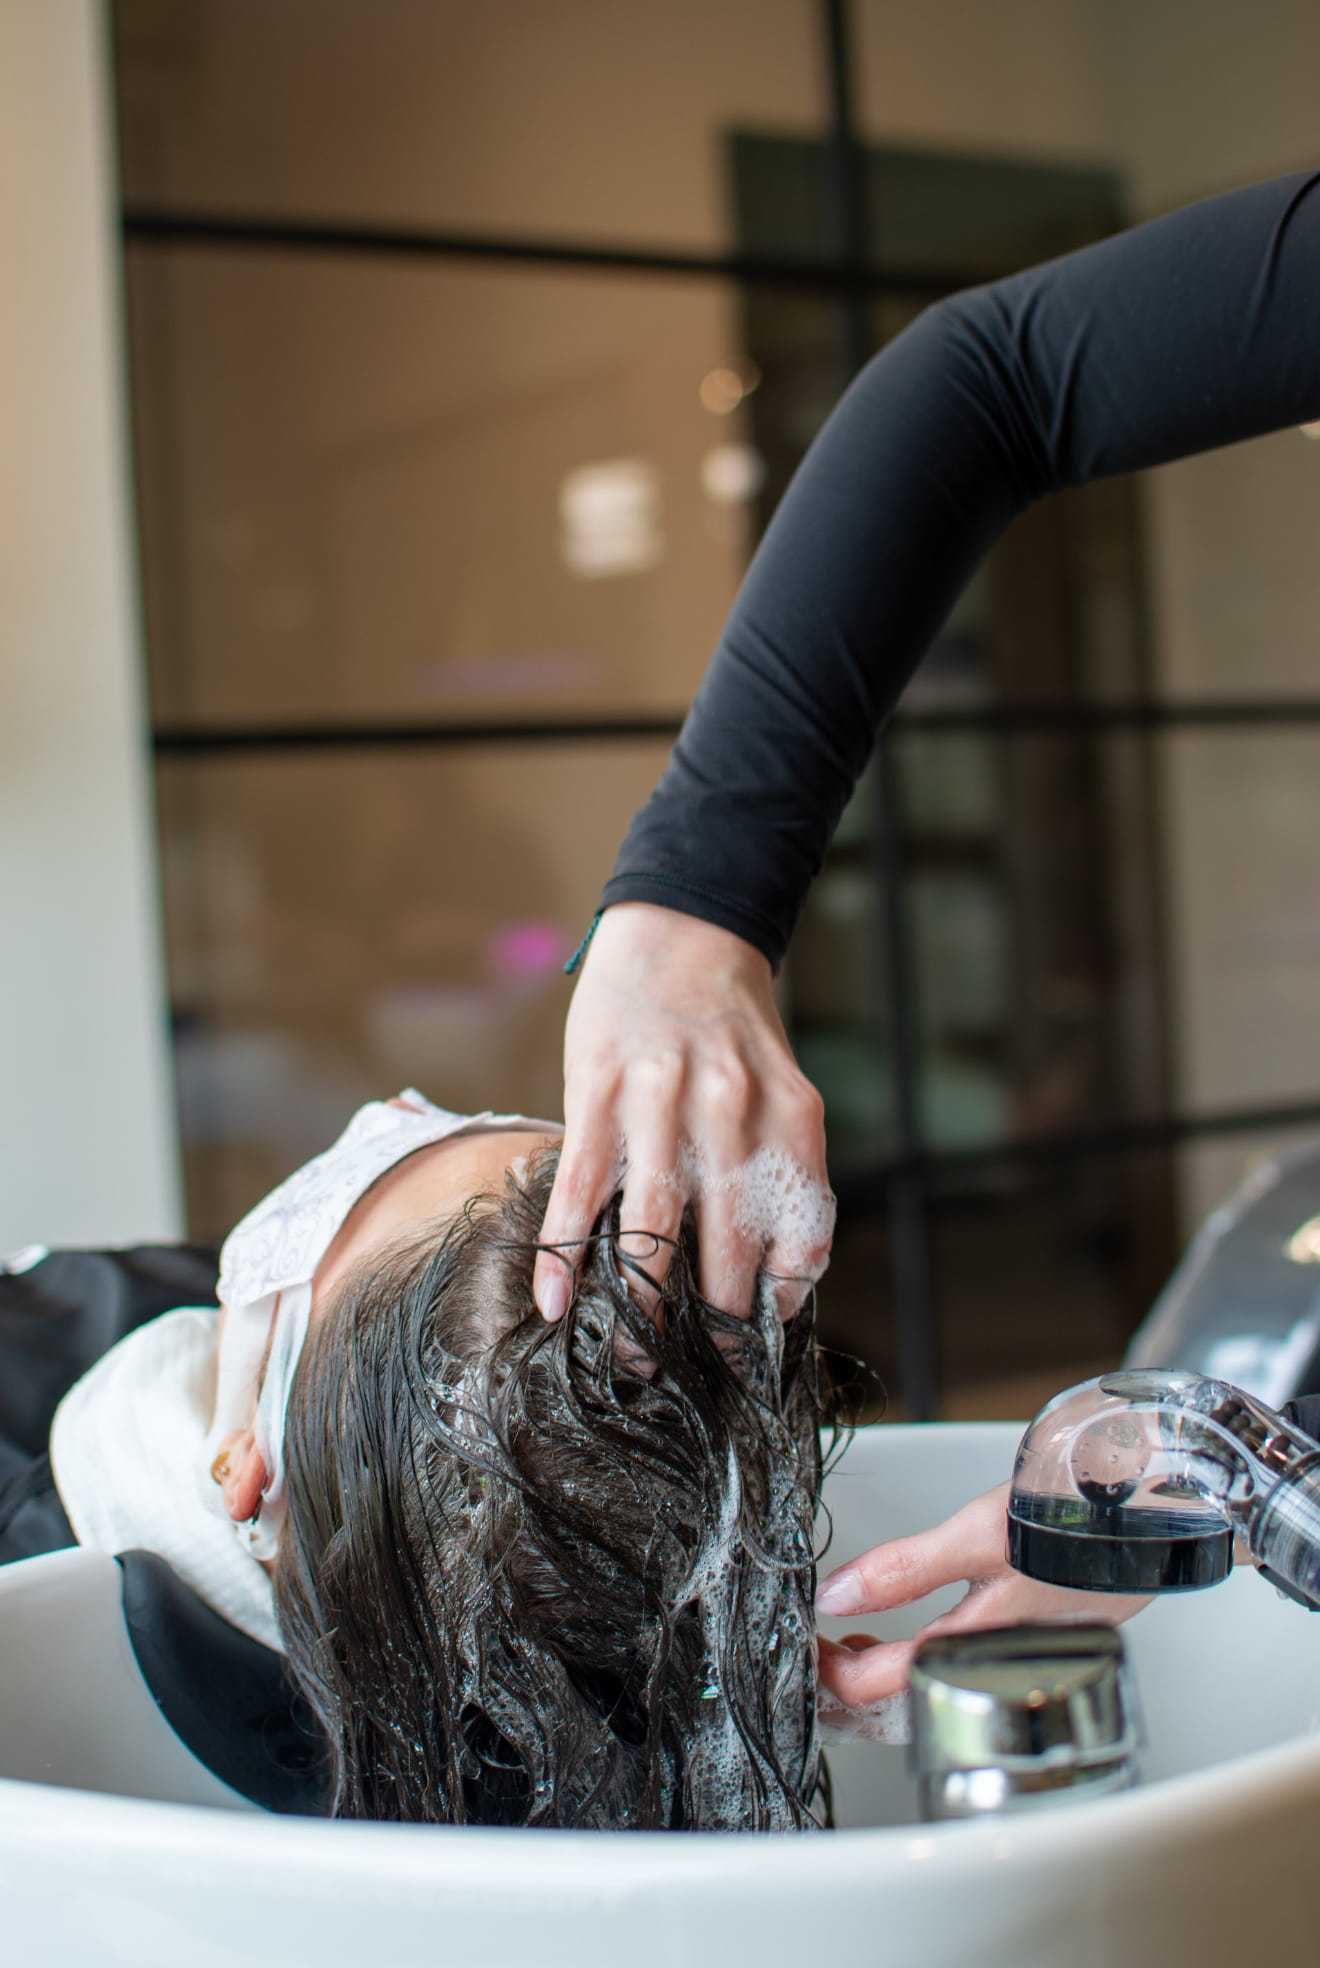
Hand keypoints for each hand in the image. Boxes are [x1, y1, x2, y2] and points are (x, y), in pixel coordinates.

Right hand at [533, 902, 833, 1321]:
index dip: (784, 1299)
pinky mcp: (599, 1092)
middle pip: (730, 1251)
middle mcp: (734, 1114)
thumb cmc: (730, 1026)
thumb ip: (775, 1164)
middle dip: (714, 1330)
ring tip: (632, 1358)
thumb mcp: (780, 1089)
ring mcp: (663, 1103)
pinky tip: (557, 1301)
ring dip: (640, 1310)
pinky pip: (583, 1191)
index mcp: (792, 1119)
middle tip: (697, 1373)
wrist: (682, 931)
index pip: (803, 1236)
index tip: (761, 1332)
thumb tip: (765, 1271)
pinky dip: (568, 1255)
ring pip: (652, 1233)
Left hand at [815, 1481, 1149, 1707]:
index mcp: (978, 1647)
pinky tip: (911, 1628)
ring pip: (931, 1688)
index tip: (801, 1644)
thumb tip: (835, 1594)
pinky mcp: (1033, 1638)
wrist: (1159, 1512)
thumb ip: (905, 1568)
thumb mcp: (977, 1534)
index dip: (827, 1673)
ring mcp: (1017, 1655)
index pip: (877, 1689)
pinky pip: (960, 1666)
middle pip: (902, 1703)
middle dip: (849, 1686)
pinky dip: (920, 1657)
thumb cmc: (1079, 1521)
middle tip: (813, 1651)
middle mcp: (997, 1663)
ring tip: (848, 1643)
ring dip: (883, 1673)